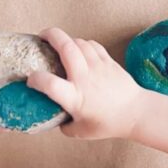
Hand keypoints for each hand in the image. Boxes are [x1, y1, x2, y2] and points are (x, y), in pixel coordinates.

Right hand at [27, 28, 145, 139]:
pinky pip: (93, 45)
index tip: (31, 79)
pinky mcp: (109, 62)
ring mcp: (98, 67)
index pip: (48, 83)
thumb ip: (65, 125)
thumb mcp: (81, 132)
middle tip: (41, 36)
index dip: (36, 79)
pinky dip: (83, 43)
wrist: (136, 113)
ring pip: (79, 42)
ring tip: (60, 43)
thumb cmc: (108, 124)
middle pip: (66, 48)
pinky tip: (79, 48)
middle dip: (51, 36)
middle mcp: (84, 79)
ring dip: (67, 39)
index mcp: (75, 97)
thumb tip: (54, 118)